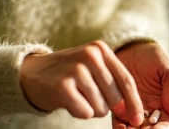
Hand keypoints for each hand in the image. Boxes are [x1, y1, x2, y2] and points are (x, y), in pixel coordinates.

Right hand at [20, 41, 143, 124]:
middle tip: (88, 96)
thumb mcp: (92, 66)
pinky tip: (69, 101)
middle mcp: (90, 56)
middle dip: (106, 105)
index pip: (127, 80)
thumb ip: (113, 81)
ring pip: (101, 108)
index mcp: (100, 49)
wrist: (31, 73)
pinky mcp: (63, 87)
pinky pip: (85, 113)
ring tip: (77, 95)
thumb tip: (132, 110)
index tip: (138, 118)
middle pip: (115, 97)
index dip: (134, 102)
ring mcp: (76, 70)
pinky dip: (79, 112)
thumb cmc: (69, 73)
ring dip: (91, 108)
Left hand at [112, 42, 168, 127]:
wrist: (132, 47)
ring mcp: (132, 108)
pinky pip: (118, 119)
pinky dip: (119, 126)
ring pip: (133, 127)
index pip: (164, 123)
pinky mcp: (117, 104)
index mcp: (164, 104)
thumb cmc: (154, 57)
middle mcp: (148, 110)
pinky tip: (120, 127)